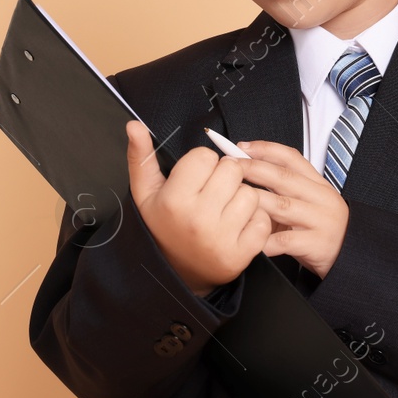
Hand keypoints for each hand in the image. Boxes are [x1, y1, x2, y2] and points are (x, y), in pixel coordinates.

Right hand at [125, 121, 271, 294]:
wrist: (175, 274)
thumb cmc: (162, 226)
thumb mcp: (145, 193)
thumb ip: (141, 157)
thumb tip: (134, 124)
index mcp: (174, 200)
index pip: (206, 156)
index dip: (203, 164)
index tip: (196, 180)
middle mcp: (198, 219)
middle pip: (232, 170)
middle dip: (225, 177)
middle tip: (212, 194)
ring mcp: (221, 238)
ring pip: (251, 193)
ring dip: (241, 198)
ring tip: (224, 210)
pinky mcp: (241, 255)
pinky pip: (263, 220)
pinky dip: (254, 221)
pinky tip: (236, 227)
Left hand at [236, 139, 349, 279]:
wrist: (350, 255)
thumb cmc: (320, 228)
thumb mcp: (309, 203)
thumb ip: (285, 190)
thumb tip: (247, 174)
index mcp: (318, 184)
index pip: (291, 158)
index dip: (265, 150)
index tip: (241, 146)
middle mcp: (320, 198)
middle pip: (283, 177)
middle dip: (253, 169)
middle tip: (230, 167)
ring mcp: (320, 220)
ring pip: (282, 206)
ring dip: (255, 201)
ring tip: (232, 200)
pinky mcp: (317, 244)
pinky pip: (284, 241)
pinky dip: (264, 240)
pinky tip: (249, 239)